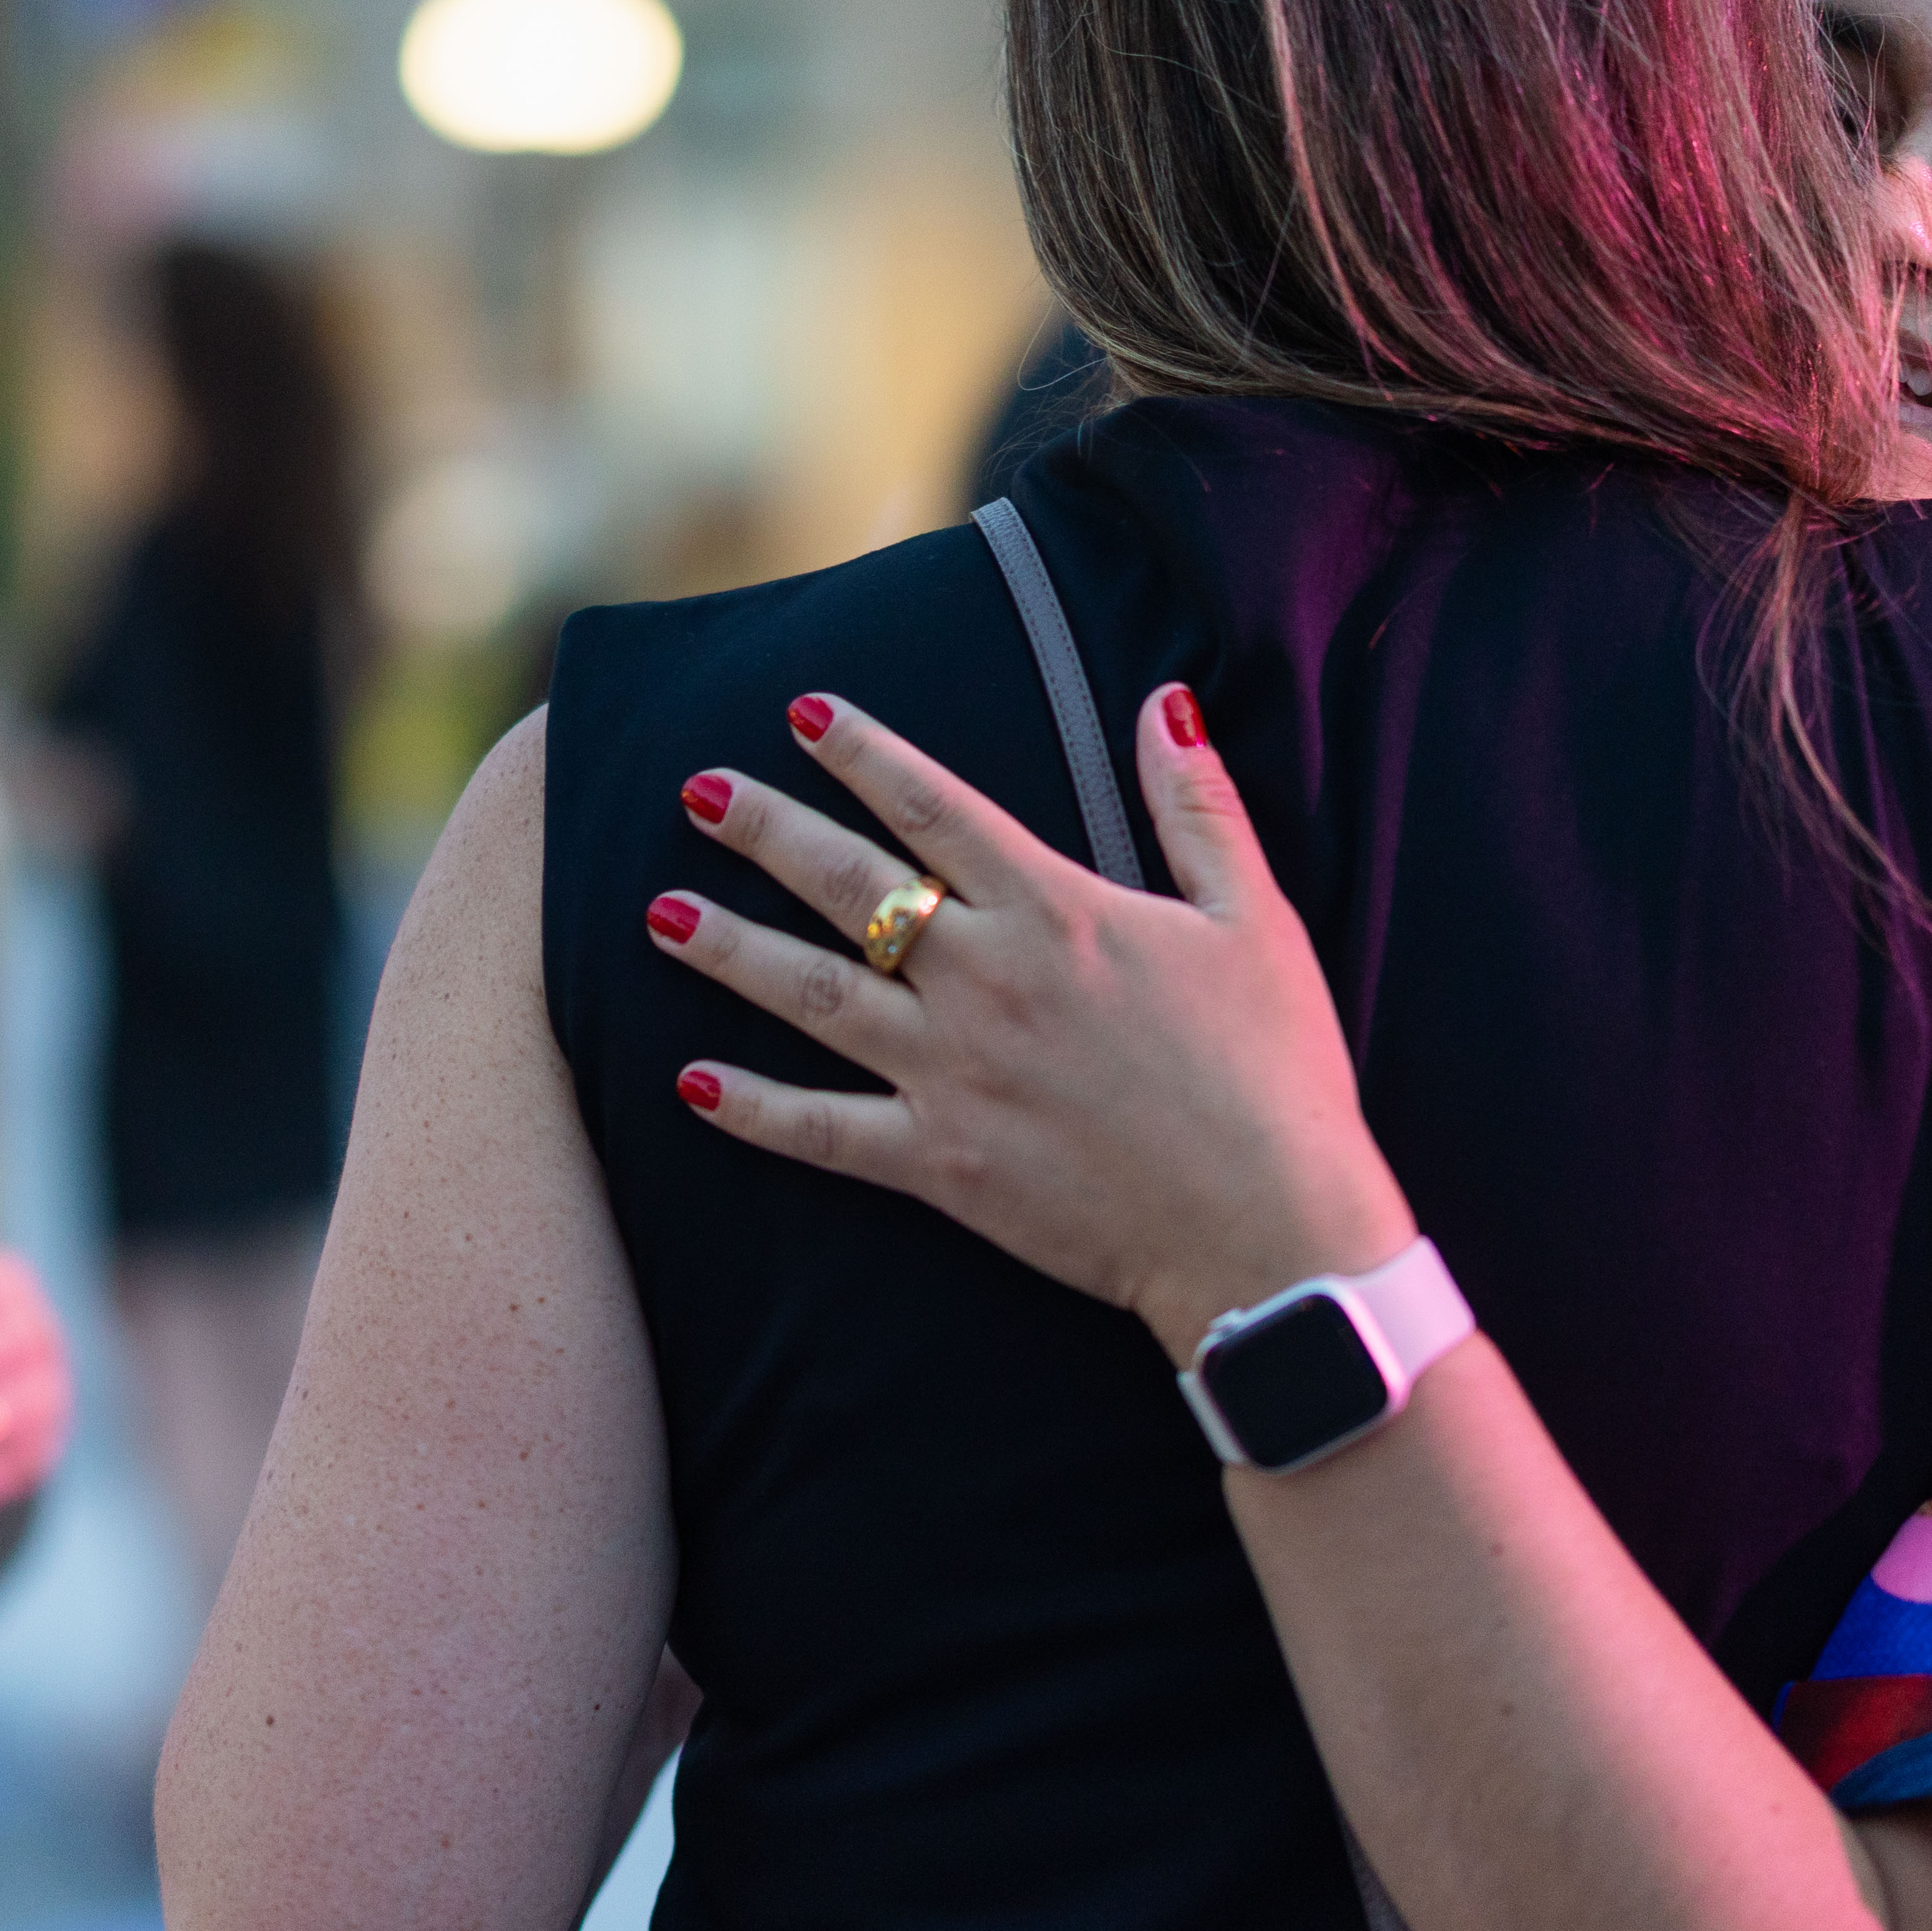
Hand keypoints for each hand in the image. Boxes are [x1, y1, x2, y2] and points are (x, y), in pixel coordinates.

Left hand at [651, 685, 1414, 1364]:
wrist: (1266, 1230)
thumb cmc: (1274, 1074)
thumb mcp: (1254, 921)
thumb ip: (1198, 807)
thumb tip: (1163, 700)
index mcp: (1057, 913)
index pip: (936, 810)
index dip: (865, 753)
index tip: (802, 711)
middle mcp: (986, 982)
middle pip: (849, 887)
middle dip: (764, 831)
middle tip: (693, 789)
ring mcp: (953, 1074)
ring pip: (813, 996)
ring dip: (729, 950)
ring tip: (657, 911)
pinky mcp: (940, 1165)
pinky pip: (823, 1131)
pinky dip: (752, 1108)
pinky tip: (688, 1081)